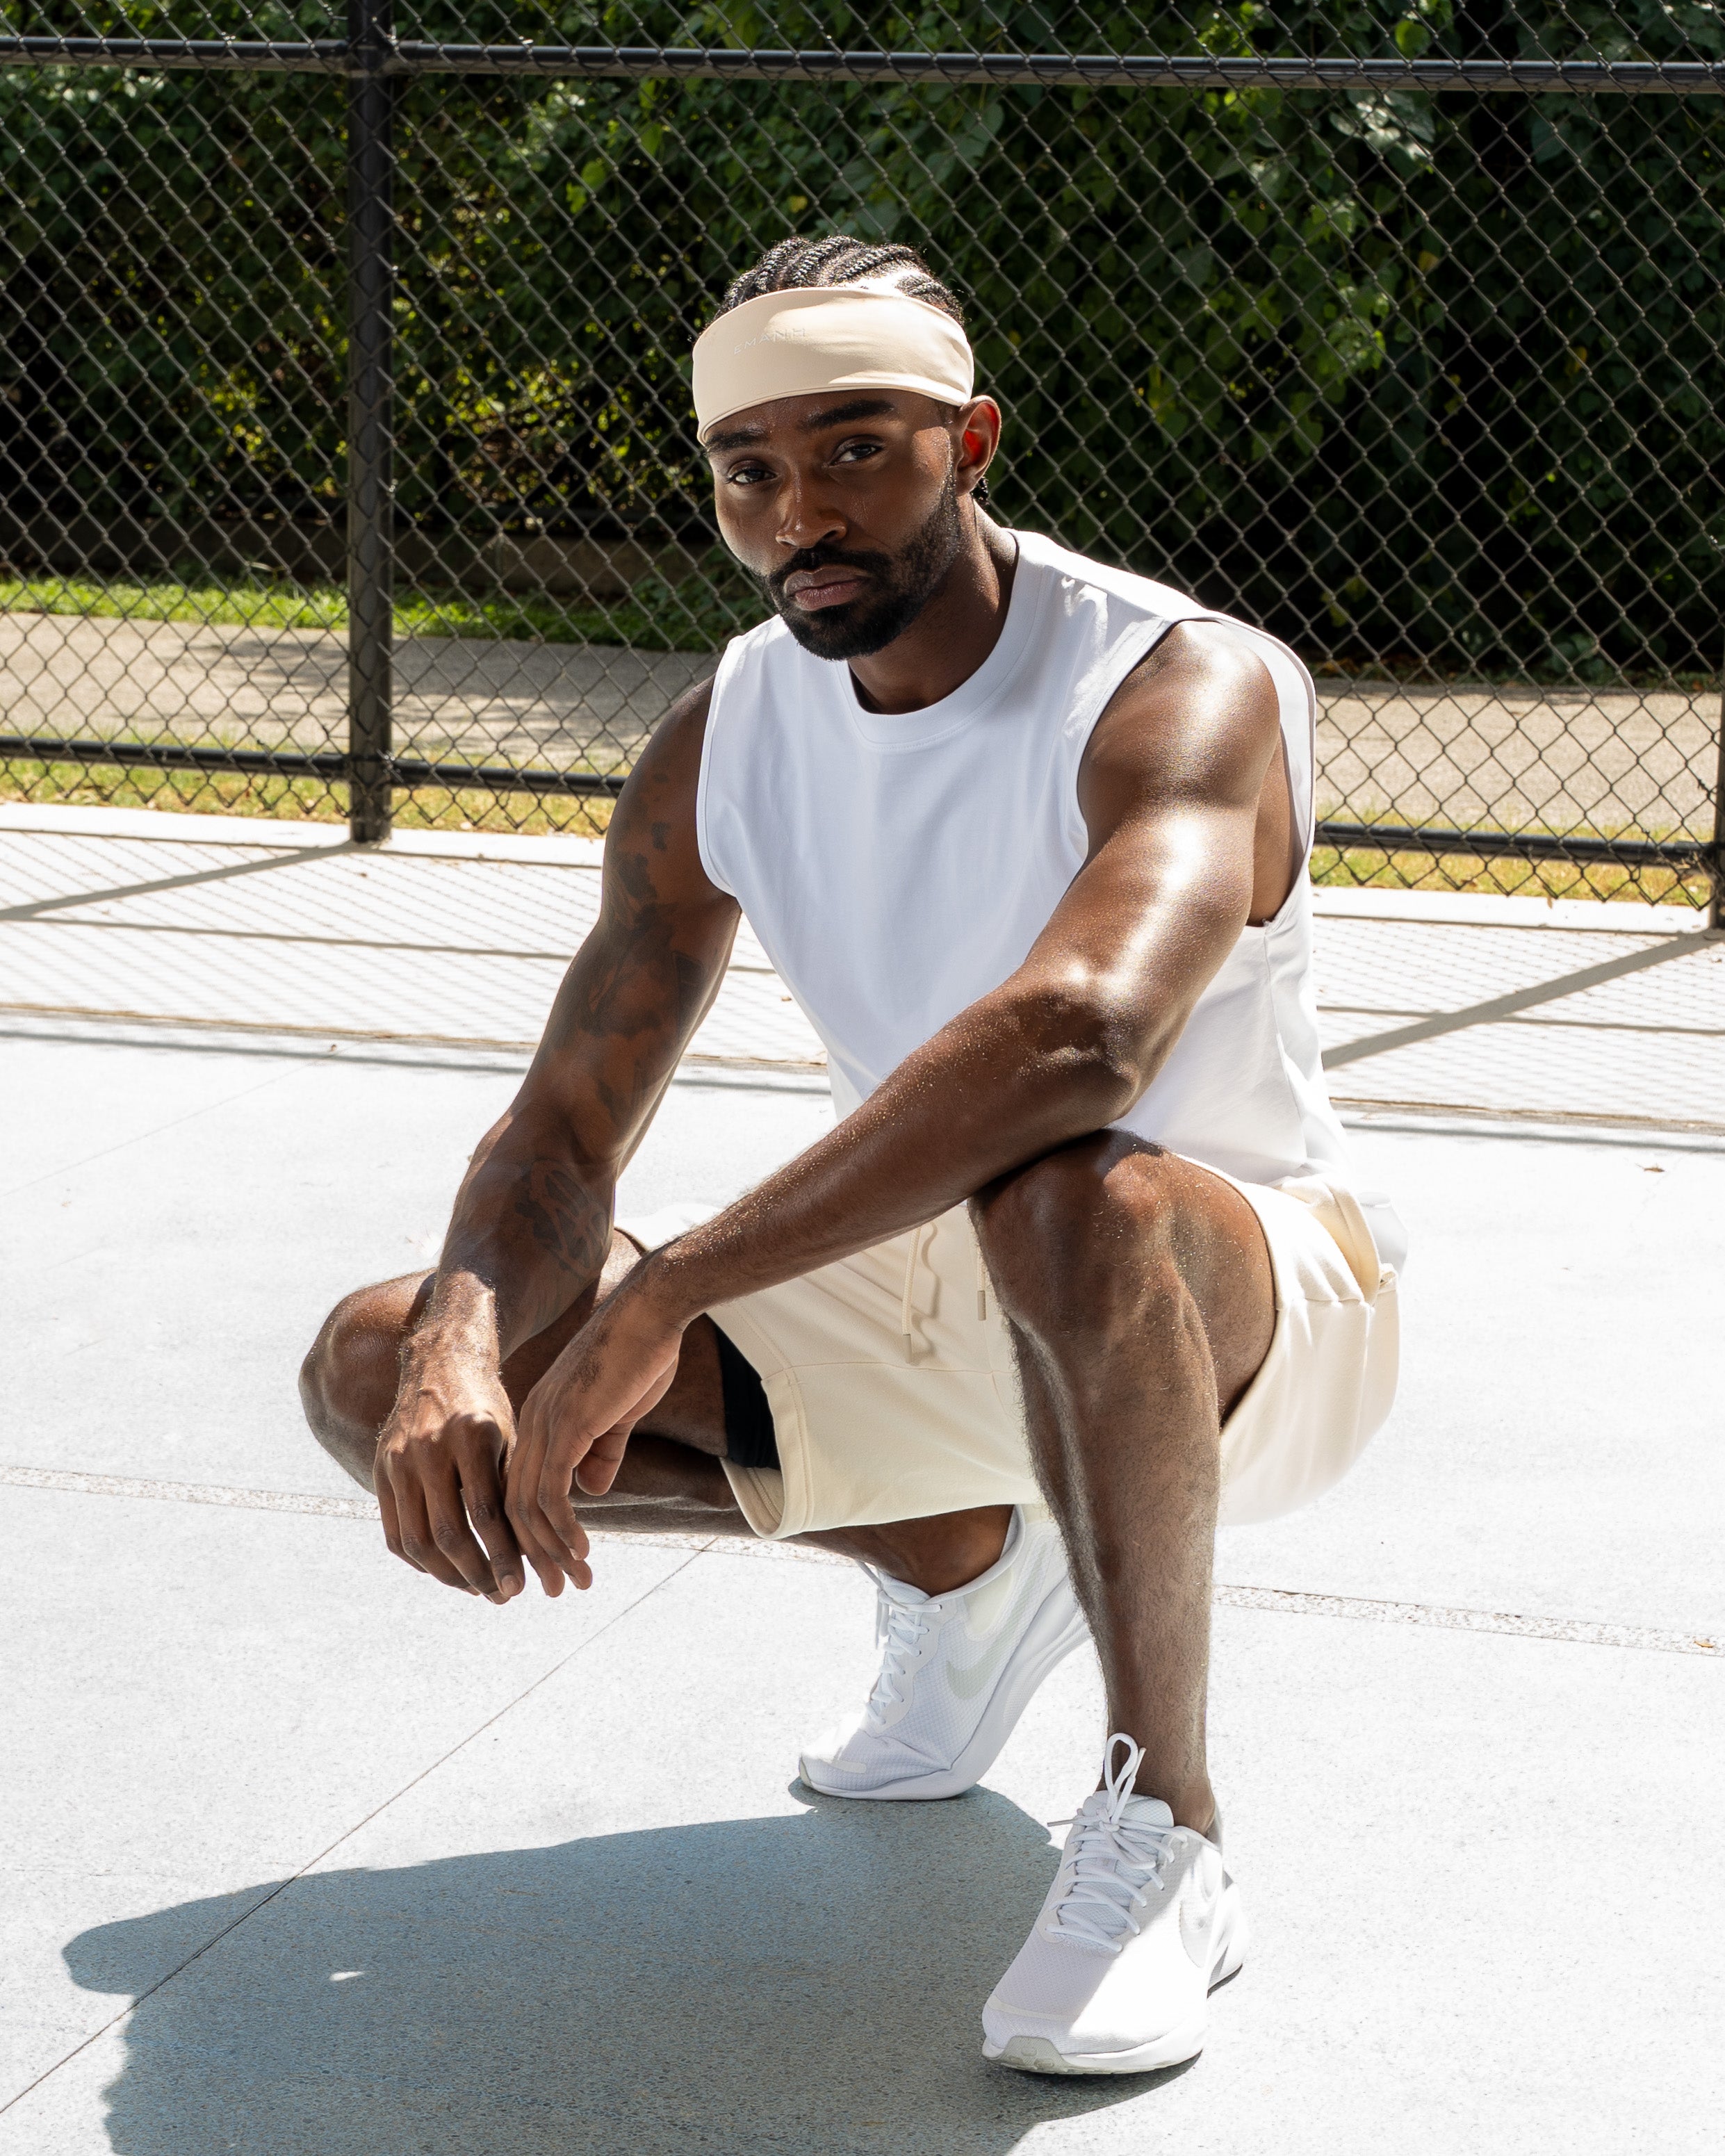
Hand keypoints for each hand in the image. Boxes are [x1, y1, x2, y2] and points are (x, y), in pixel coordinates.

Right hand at [374, 1351, 543, 1601]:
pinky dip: (421, 1561)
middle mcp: (429, 1447)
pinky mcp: (380, 1471)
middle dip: (478, 1573)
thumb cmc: (487, 1405)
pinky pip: (395, 1533)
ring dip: (449, 1575)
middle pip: (448, 1533)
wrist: (438, 1362)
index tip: (520, 1586)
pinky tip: (448, 1572)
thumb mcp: (510, 1434)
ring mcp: (398, 1460)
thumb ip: (513, 1485)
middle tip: (503, 1596)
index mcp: (472, 1434)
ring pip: (417, 1540)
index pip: (486, 1513)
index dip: (502, 1555)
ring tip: (479, 1589)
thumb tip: (535, 1551)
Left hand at [507, 1271, 685, 1590]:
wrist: (651, 1311)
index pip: (518, 1486)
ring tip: (573, 1581)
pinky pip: (551, 1493)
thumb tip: (590, 1491)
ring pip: (528, 1508)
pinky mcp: (566, 1427)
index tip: (550, 1564)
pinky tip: (581, 1551)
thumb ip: (602, 1450)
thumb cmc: (641, 1353)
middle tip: (553, 1589)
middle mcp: (532, 1424)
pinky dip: (563, 1529)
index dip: (531, 1531)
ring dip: (550, 1551)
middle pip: (513, 1506)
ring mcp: (545, 1425)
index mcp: (539, 1418)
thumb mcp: (619, 1412)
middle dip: (532, 1554)